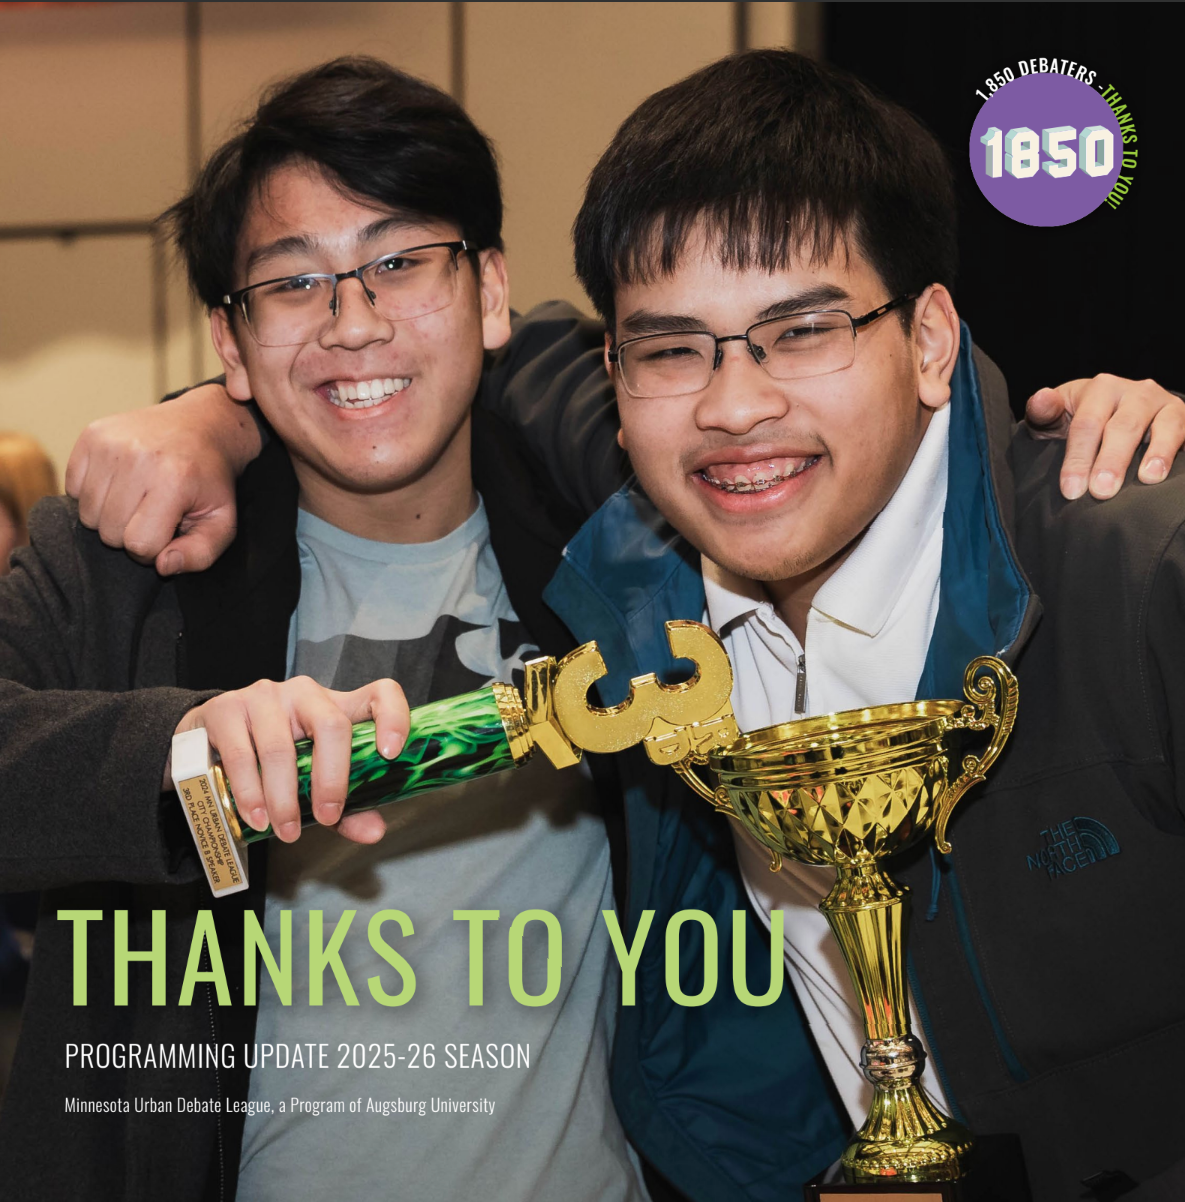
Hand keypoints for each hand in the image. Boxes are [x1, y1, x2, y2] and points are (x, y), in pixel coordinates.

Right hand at [65, 383, 260, 574]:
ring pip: (87, 514)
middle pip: (108, 532)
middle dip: (130, 534)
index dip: (153, 549)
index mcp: (174, 481)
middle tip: (152, 514)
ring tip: (136, 499)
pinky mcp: (91, 434)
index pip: (139, 543)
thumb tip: (163, 566)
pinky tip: (119, 484)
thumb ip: (200, 554)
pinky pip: (72, 489)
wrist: (202, 425)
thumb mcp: (222, 522)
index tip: (167, 532)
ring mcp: (109, 443)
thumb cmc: (210, 480)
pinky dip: (92, 494)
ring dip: (109, 516)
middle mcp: (138, 458)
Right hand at [167, 676, 410, 844]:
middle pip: (333, 725)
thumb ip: (347, 806)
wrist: (209, 739)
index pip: (380, 693)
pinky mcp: (227, 709)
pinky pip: (241, 755)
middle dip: (332, 779)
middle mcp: (306, 693)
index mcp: (338, 705)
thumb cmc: (275, 758)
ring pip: (282, 748)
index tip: (392, 753)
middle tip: (327, 817)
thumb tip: (373, 831)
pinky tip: (256, 817)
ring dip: (285, 798)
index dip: (394, 717)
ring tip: (286, 831)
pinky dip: (251, 794)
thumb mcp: (314, 777)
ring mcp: (265, 697)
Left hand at [1024, 375, 1184, 499]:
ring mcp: (1164, 405)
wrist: (1113, 416)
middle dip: (1111, 462)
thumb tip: (1041, 400)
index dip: (1078, 458)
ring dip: (1156, 454)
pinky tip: (1169, 473)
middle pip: (1123, 427)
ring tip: (1147, 479)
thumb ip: (1044, 413)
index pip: (1087, 424)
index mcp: (1101, 388)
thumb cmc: (1076, 420)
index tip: (1071, 489)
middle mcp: (1136, 392)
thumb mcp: (1055, 417)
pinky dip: (1178, 452)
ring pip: (1164, 427)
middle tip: (1101, 492)